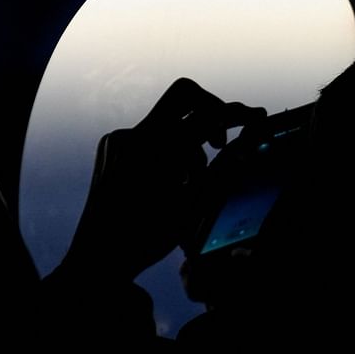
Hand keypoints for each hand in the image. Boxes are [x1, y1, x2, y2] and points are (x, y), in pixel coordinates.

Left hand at [61, 78, 265, 281]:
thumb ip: (222, 169)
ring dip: (187, 142)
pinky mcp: (109, 147)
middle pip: (184, 95)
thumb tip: (249, 140)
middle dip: (210, 111)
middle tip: (220, 144)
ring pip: (167, 120)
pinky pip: (146, 135)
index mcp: (158, 151)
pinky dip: (164, 149)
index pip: (208, 114)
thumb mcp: (193, 205)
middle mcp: (134, 136)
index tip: (258, 118)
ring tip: (186, 184)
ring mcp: (118, 139)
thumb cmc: (146, 238)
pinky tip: (164, 183)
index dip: (237, 114)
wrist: (96, 257)